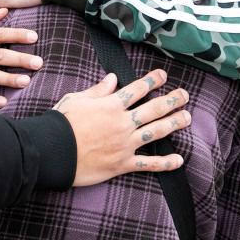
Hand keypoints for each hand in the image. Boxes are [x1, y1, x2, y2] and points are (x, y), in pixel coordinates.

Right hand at [55, 69, 191, 185]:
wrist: (53, 150)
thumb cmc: (61, 123)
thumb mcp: (76, 99)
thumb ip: (98, 90)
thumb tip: (113, 79)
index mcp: (111, 105)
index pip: (137, 89)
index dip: (152, 80)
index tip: (163, 75)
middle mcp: (122, 123)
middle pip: (154, 109)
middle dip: (172, 100)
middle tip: (184, 95)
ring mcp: (125, 144)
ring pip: (156, 132)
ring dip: (174, 123)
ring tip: (187, 117)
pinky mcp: (122, 164)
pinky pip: (148, 164)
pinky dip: (165, 163)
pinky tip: (179, 160)